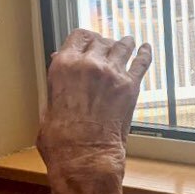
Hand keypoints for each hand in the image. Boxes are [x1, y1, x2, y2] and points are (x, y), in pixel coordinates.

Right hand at [36, 29, 151, 193]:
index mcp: (64, 65)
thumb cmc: (61, 140)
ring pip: (122, 46)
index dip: (84, 39)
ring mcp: (112, 73)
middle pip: (101, 40)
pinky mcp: (130, 86)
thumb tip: (60, 72)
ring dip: (124, 43)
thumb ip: (57, 85)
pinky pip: (141, 62)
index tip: (88, 42)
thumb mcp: (48, 106)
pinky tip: (146, 48)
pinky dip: (144, 53)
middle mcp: (89, 64)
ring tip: (128, 42)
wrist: (84, 157)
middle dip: (103, 42)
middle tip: (107, 46)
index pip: (78, 36)